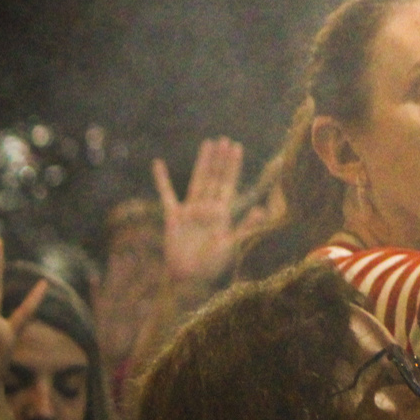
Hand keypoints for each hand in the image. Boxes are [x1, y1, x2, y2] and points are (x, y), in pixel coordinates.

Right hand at [154, 137, 245, 285]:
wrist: (188, 279)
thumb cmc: (212, 266)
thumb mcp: (232, 245)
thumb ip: (246, 226)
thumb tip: (261, 209)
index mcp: (222, 213)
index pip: (229, 183)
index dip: (232, 166)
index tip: (236, 147)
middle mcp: (207, 208)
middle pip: (215, 177)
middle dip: (220, 159)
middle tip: (224, 139)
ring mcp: (190, 211)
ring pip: (196, 180)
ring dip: (201, 162)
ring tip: (206, 144)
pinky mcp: (173, 217)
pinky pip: (166, 194)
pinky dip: (161, 179)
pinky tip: (157, 164)